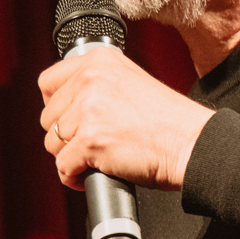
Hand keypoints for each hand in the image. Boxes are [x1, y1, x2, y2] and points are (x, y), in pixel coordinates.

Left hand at [39, 46, 214, 189]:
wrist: (191, 143)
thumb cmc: (169, 122)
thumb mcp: (131, 82)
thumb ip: (98, 85)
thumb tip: (66, 106)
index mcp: (99, 61)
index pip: (48, 82)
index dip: (56, 107)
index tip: (70, 119)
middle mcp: (91, 79)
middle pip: (48, 117)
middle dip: (66, 136)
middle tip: (92, 144)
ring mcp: (89, 109)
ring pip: (52, 144)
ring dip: (70, 158)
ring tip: (97, 159)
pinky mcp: (90, 140)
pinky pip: (63, 167)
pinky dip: (75, 177)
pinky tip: (96, 172)